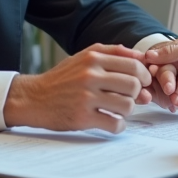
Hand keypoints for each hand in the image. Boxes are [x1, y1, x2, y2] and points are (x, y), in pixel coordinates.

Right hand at [3, 44, 150, 132]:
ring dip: (128, 110)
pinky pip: (114, 124)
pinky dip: (118, 125)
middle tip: (130, 97)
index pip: (133, 65)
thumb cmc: (62, 78)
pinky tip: (112, 122)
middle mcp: (90, 76)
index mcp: (93, 59)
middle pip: (133, 85)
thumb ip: (112, 52)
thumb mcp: (84, 57)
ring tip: (118, 110)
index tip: (143, 83)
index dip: (144, 75)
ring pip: (127, 105)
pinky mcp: (82, 117)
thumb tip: (140, 55)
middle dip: (137, 93)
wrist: (33, 98)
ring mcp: (86, 97)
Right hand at [143, 34, 177, 107]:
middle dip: (167, 81)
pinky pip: (177, 95)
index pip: (162, 55)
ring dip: (174, 93)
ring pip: (170, 85)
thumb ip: (174, 52)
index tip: (151, 73)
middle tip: (170, 89)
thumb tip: (150, 54)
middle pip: (164, 71)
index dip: (156, 65)